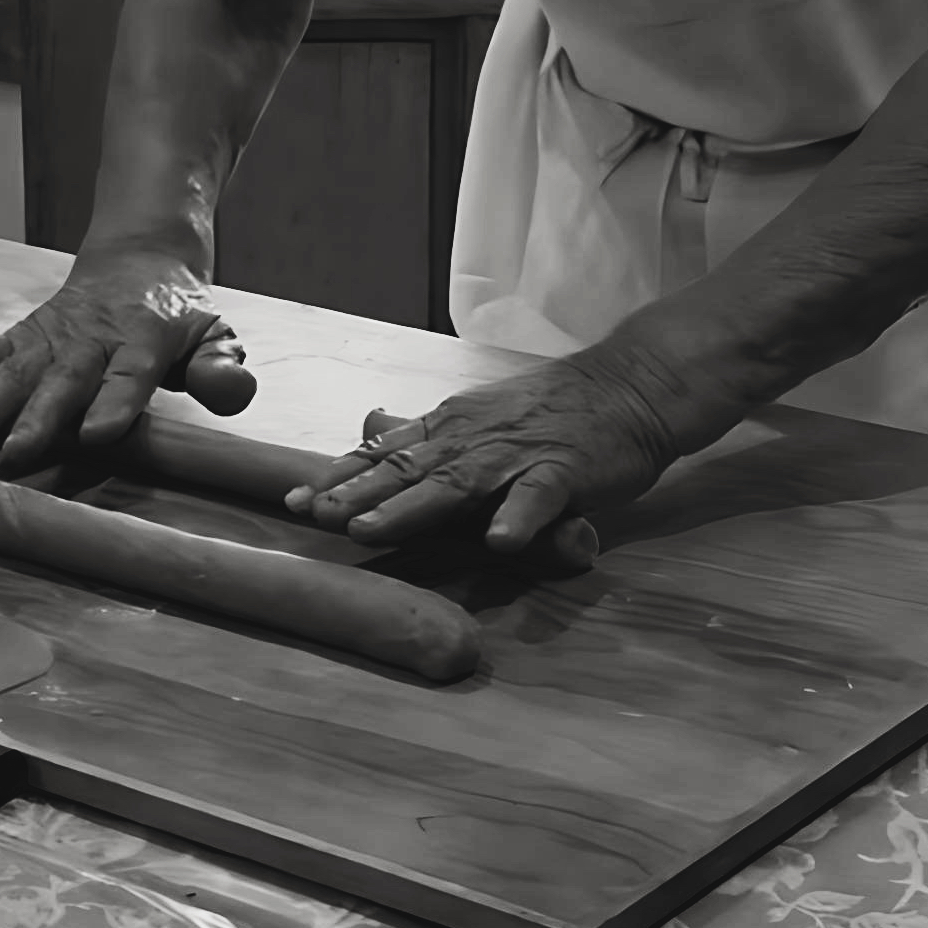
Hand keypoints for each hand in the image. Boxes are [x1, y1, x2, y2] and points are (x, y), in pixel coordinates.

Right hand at [0, 240, 254, 470]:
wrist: (140, 260)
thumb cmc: (180, 314)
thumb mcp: (217, 333)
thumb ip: (223, 366)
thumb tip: (234, 391)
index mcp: (143, 339)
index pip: (128, 375)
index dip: (113, 402)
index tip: (95, 433)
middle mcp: (90, 338)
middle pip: (63, 378)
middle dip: (38, 415)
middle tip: (16, 451)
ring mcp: (49, 337)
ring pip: (13, 370)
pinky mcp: (19, 337)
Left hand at [284, 349, 681, 554]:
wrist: (631, 386)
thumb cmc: (555, 409)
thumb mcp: (482, 415)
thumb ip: (432, 433)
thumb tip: (373, 435)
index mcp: (453, 426)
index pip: (387, 452)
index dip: (341, 475)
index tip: (296, 500)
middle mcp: (475, 437)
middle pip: (408, 467)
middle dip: (357, 492)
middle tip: (314, 516)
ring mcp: (519, 453)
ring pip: (457, 481)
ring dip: (411, 506)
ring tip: (370, 529)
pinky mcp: (565, 470)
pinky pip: (539, 496)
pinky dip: (518, 518)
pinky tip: (499, 542)